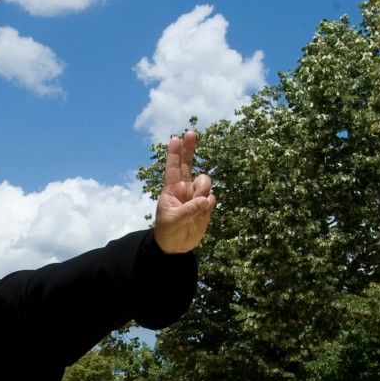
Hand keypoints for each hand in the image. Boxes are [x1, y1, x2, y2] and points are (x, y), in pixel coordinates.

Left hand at [154, 130, 214, 253]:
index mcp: (171, 189)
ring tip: (196, 207)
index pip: (173, 168)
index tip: (175, 139)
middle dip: (190, 148)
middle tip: (191, 133)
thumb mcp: (173, 221)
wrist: (176, 247)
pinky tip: (201, 215)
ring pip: (205, 182)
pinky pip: (212, 198)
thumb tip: (206, 200)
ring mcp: (196, 196)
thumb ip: (189, 210)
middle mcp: (184, 189)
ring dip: (202, 191)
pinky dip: (208, 206)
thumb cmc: (167, 232)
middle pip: (188, 163)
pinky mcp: (206, 206)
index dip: (174, 153)